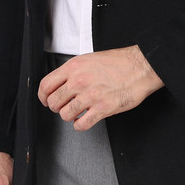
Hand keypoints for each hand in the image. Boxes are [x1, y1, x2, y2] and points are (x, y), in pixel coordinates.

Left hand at [38, 45, 163, 130]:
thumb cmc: (120, 62)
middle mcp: (79, 81)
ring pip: (65, 115)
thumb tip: (63, 83)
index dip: (43, 96)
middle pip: (53, 102)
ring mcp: (90, 95)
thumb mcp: (90, 59)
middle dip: (57, 107)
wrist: (141, 67)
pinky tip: (85, 119)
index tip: (45, 100)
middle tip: (64, 106)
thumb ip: (74, 71)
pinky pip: (81, 124)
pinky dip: (80, 125)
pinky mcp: (102, 109)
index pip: (46, 85)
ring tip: (77, 112)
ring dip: (69, 116)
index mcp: (74, 67)